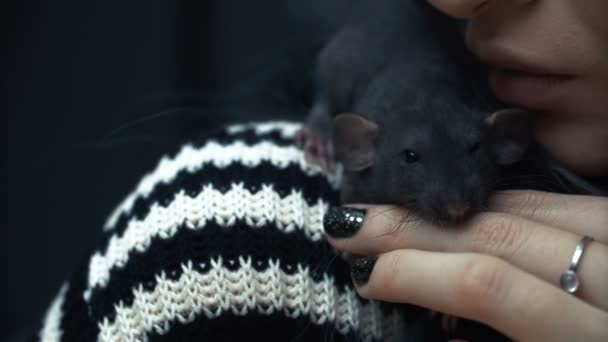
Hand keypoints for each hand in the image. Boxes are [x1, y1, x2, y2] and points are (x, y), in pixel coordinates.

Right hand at [323, 190, 607, 340]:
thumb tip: (436, 325)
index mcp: (592, 340)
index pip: (492, 288)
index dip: (420, 274)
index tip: (367, 275)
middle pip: (500, 236)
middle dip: (415, 228)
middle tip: (349, 222)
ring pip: (524, 209)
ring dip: (449, 211)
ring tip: (392, 213)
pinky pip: (555, 204)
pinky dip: (497, 205)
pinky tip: (458, 209)